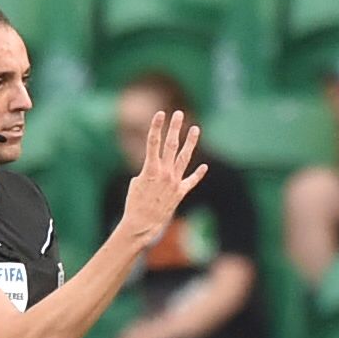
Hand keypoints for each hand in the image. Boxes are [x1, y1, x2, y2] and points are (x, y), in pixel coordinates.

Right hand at [120, 110, 205, 249]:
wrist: (143, 223)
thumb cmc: (134, 203)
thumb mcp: (136, 183)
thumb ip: (149, 172)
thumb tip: (156, 171)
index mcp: (150, 168)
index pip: (153, 142)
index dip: (156, 126)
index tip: (160, 113)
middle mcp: (165, 173)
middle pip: (171, 145)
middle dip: (175, 128)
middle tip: (179, 113)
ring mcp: (174, 182)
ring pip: (185, 158)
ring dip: (190, 142)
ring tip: (195, 129)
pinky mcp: (180, 193)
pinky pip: (191, 181)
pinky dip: (198, 174)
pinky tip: (204, 166)